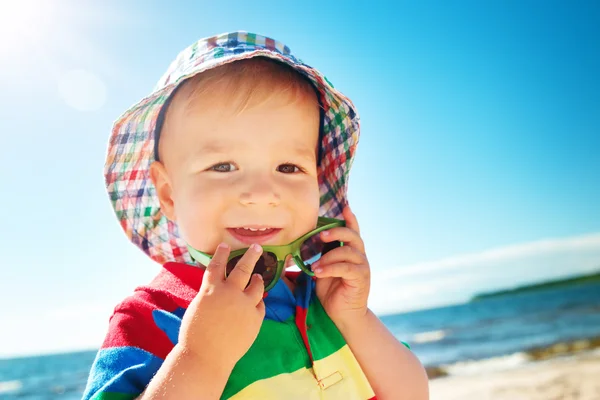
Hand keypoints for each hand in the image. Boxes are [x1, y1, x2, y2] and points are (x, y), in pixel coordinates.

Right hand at [178, 243, 265, 368]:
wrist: (206, 357)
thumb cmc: (195, 335)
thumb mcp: (198, 308)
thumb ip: (211, 296)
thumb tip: (222, 289)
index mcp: (211, 289)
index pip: (216, 265)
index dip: (221, 253)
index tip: (225, 245)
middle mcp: (230, 293)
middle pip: (243, 268)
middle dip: (251, 255)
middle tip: (256, 247)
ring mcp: (245, 305)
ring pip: (257, 285)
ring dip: (258, 279)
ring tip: (259, 276)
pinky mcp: (255, 318)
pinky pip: (260, 306)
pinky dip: (257, 302)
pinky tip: (256, 302)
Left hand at [312, 205, 370, 326]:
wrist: (342, 315)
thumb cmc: (330, 292)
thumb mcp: (320, 272)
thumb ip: (313, 259)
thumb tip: (288, 254)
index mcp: (350, 252)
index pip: (352, 231)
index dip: (350, 218)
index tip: (345, 206)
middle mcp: (359, 256)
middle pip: (352, 236)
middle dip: (336, 232)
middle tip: (320, 235)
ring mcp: (362, 267)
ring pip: (347, 252)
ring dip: (328, 257)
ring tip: (313, 267)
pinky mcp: (361, 278)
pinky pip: (346, 268)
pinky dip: (330, 268)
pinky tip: (318, 273)